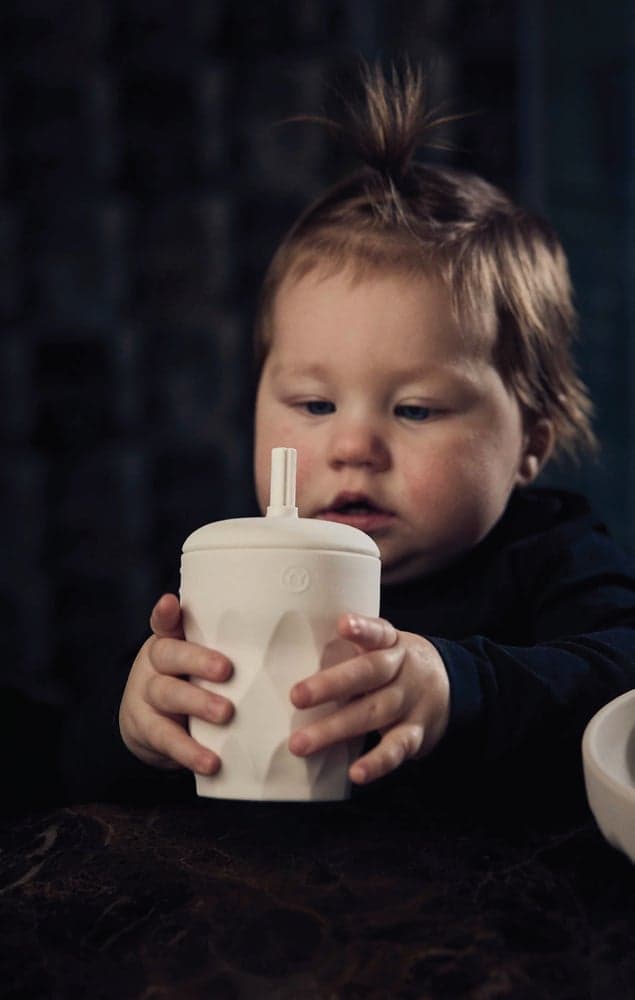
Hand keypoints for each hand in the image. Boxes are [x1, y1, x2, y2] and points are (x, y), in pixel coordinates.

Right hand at [119, 593, 233, 774]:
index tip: (171, 603)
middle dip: (197, 660)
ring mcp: (146, 696)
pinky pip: (167, 739)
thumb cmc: (188, 682)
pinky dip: (189, 751)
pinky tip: (211, 762)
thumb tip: (286, 636)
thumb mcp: (198, 661)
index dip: (166, 614)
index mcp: (170, 641)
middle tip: (226, 669)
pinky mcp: (146, 730)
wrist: (147, 726)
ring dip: (197, 703)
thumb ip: (227, 647)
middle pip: (169, 655)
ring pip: (167, 694)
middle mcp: (154, 664)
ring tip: (225, 714)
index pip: (165, 622)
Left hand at [288, 613, 449, 784]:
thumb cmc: (396, 665)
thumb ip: (349, 650)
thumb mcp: (383, 647)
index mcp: (391, 644)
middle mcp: (402, 670)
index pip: (378, 632)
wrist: (452, 685)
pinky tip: (356, 773)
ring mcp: (410, 702)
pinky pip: (396, 748)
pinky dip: (377, 762)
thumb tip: (288, 659)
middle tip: (296, 696)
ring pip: (374, 713)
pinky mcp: (417, 733)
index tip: (343, 624)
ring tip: (301, 744)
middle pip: (369, 673)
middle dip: (332, 685)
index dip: (362, 629)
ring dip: (335, 730)